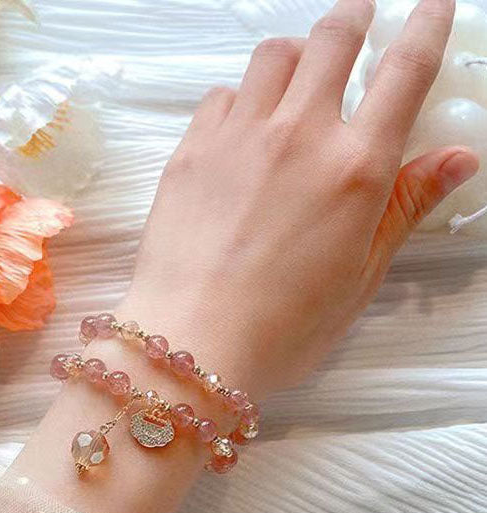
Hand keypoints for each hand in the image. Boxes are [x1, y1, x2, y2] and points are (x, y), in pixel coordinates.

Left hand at [121, 0, 478, 394]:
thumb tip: (458, 159)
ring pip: (272, 55)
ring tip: (296, 78)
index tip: (433, 5)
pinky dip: (240, 98)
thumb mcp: (361, 276)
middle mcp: (299, 135)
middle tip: (357, 21)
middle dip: (352, 18)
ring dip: (294, 55)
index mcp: (355, 168)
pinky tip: (242, 129)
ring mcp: (239, 137)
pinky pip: (222, 95)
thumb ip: (405, 207)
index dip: (426, 26)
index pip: (405, 70)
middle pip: (332, 38)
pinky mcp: (191, 150)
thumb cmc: (283, 328)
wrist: (193, 342)